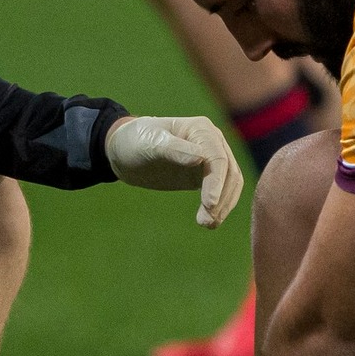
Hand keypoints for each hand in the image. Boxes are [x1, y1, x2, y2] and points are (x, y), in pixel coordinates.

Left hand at [104, 115, 243, 228]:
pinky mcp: (204, 176)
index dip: (216, 183)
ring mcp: (210, 160)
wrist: (124, 151)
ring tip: (207, 225)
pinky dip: (218, 207)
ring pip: (229, 184)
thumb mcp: (150, 144)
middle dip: (221, 198)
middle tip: (206, 223)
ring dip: (223, 206)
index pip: (217, 159)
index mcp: (202, 130)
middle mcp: (212, 142)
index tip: (209, 205)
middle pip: (229, 173)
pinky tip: (209, 221)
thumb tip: (201, 158)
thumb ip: (174, 150)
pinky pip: (221, 192)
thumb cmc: (136, 141)